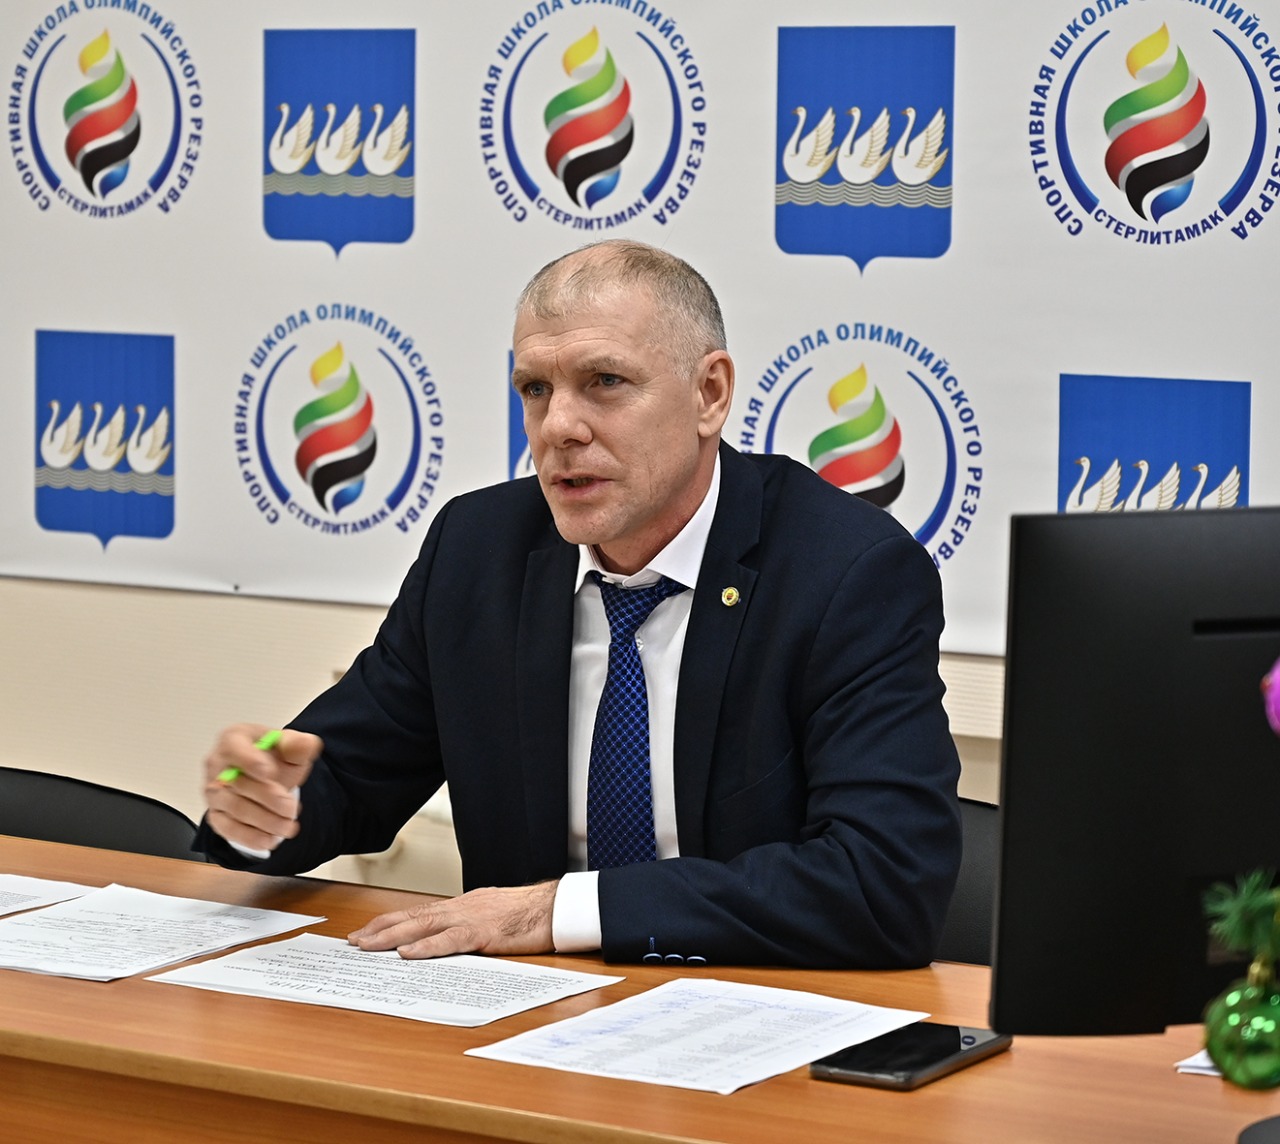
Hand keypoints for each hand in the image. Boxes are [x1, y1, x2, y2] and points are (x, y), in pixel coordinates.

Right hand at [202, 724, 321, 853]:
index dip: (250, 760)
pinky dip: (250, 837)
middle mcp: (217, 766)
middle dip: (268, 798)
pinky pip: (228, 829)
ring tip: (288, 826)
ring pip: (234, 809)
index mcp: (233, 740)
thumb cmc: (272, 757)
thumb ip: (297, 744)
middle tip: (291, 808)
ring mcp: (214, 793)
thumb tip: (306, 744)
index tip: (269, 772)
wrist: (266, 776)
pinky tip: (271, 839)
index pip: (234, 748)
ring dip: (264, 821)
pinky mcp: (216, 816)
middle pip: (237, 783)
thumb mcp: (289, 746)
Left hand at [348, 881, 557, 957]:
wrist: (556, 907)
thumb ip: (470, 926)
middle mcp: (461, 908)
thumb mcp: (492, 917)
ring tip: (367, 946)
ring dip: (392, 936)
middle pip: (413, 916)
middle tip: (354, 941)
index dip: (391, 921)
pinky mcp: (483, 933)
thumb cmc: (529, 914)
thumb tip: (451, 939)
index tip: (368, 930)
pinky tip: (408, 953)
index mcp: (463, 906)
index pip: (419, 912)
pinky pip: (450, 941)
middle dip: (381, 929)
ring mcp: (471, 918)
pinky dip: (427, 946)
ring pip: (423, 925)